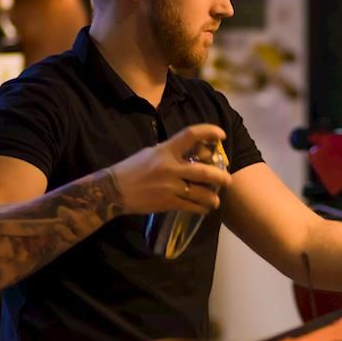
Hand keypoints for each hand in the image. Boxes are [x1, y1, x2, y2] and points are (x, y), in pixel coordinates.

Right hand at [109, 124, 232, 215]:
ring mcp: (170, 187)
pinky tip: (204, 208)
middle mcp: (170, 167)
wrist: (113, 190)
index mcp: (165, 150)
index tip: (221, 134)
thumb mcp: (150, 153)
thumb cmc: (132, 169)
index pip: (190, 135)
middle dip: (220, 177)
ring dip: (212, 197)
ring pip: (201, 193)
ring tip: (215, 199)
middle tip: (227, 180)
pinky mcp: (167, 203)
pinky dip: (201, 208)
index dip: (208, 131)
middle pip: (204, 171)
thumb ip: (170, 152)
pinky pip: (191, 206)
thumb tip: (190, 151)